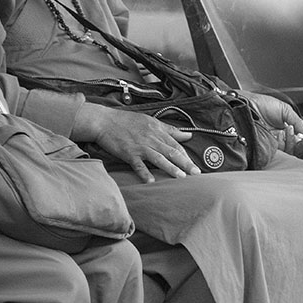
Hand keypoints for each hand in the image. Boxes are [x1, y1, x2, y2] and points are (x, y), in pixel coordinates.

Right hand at [74, 102, 199, 182]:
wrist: (105, 121)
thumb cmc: (128, 121)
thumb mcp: (152, 121)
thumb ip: (171, 130)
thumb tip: (189, 135)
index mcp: (158, 131)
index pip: (177, 145)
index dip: (187, 156)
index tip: (196, 165)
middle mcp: (152, 139)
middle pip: (172, 152)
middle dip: (185, 163)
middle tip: (197, 173)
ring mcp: (140, 147)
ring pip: (159, 158)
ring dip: (170, 167)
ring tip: (181, 177)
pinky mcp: (128, 153)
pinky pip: (138, 164)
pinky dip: (144, 172)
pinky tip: (151, 181)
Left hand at [239, 91, 302, 155]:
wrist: (247, 104)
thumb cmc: (262, 104)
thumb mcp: (285, 110)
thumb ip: (298, 122)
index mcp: (285, 129)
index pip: (297, 139)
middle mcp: (279, 137)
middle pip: (295, 147)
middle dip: (301, 142)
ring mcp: (272, 142)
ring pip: (288, 150)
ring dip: (292, 140)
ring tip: (289, 128)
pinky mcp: (266, 146)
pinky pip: (279, 151)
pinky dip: (283, 143)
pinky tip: (281, 133)